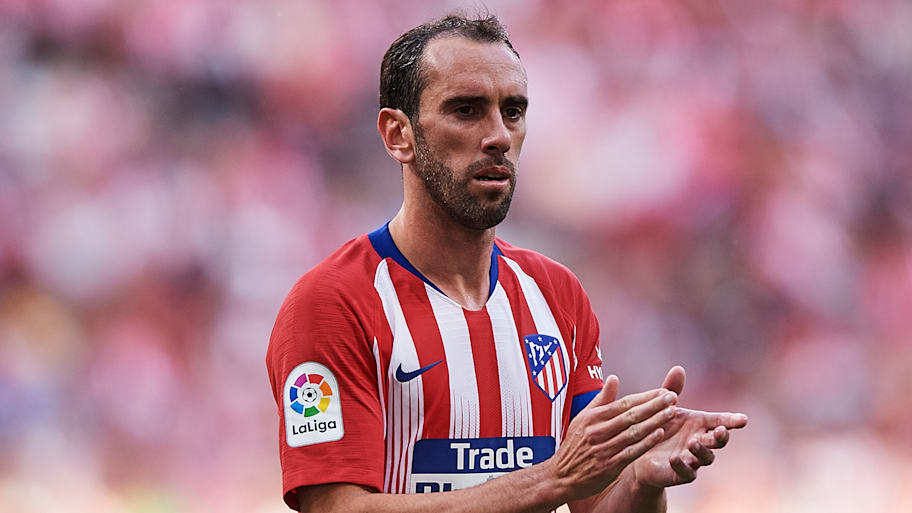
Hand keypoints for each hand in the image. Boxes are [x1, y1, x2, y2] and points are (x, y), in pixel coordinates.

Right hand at [546, 375, 678, 501]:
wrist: (561, 475)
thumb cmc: (574, 444)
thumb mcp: (582, 419)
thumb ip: (601, 399)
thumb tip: (614, 378)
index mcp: (592, 418)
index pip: (624, 403)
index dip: (645, 397)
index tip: (663, 391)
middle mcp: (598, 431)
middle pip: (631, 415)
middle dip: (654, 405)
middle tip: (673, 397)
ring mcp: (604, 449)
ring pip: (634, 432)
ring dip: (655, 421)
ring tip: (672, 413)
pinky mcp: (609, 466)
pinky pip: (631, 451)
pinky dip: (646, 442)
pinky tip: (660, 434)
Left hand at [630, 366, 747, 487]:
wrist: (638, 453)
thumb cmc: (657, 427)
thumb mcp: (662, 407)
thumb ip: (671, 389)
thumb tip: (678, 368)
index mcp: (699, 424)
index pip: (720, 421)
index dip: (732, 420)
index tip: (743, 419)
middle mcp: (700, 441)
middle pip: (717, 441)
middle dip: (721, 436)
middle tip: (721, 431)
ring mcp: (692, 459)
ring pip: (705, 458)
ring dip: (702, 450)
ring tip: (693, 442)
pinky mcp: (679, 474)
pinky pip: (686, 473)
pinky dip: (682, 465)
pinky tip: (674, 458)